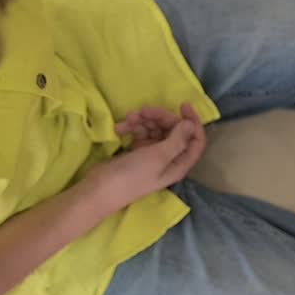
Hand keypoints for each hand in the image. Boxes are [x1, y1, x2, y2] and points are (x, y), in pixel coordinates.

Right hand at [84, 103, 205, 211]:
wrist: (98, 189)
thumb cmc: (132, 175)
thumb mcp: (158, 156)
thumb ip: (177, 140)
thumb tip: (190, 124)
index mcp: (179, 163)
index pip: (196, 140)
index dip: (193, 122)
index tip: (182, 105)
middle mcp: (168, 158)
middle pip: (173, 130)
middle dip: (160, 118)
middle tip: (143, 110)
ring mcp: (151, 154)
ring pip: (155, 129)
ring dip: (143, 121)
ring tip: (128, 118)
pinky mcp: (136, 151)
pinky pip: (140, 133)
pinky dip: (132, 128)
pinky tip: (119, 128)